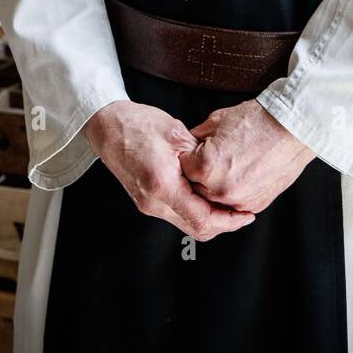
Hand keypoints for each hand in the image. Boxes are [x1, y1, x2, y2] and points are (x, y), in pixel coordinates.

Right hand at [83, 100, 255, 241]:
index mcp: (162, 185)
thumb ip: (201, 158)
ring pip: (186, 224)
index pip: (202, 219)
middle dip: (223, 223)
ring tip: (226, 202)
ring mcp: (147, 204)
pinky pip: (176, 214)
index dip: (228, 221)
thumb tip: (221, 172)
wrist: (107, 126)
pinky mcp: (146, 201)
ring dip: (209, 217)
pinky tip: (205, 195)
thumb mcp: (176, 133)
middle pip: (195, 228)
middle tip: (241, 211)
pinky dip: (194, 210)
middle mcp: (153, 202)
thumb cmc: (137, 124)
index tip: (245, 215)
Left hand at [179, 100, 316, 213]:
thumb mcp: (216, 121)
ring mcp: (238, 200)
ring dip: (214, 187)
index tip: (193, 151)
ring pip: (213, 201)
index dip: (187, 157)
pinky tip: (240, 174)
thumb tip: (186, 146)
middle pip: (195, 188)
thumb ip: (196, 138)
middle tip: (212, 157)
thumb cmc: (257, 121)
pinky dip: (233, 193)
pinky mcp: (255, 205)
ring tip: (228, 165)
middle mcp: (220, 189)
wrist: (291, 129)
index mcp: (205, 166)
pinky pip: (234, 205)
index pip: (182, 168)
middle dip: (198, 174)